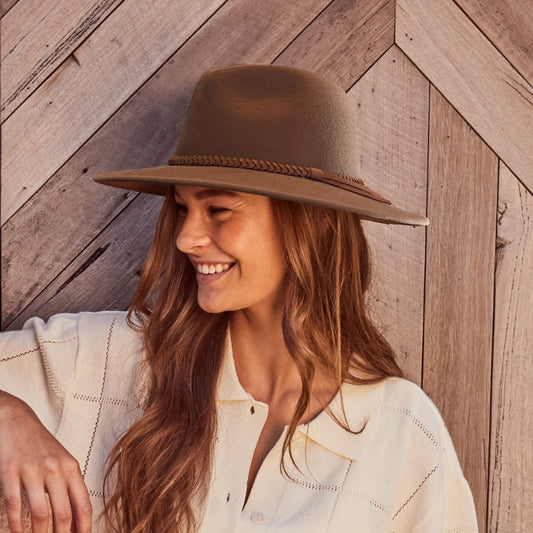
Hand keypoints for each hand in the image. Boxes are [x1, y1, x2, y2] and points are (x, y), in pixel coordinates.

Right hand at [0, 391, 91, 532]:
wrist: (17, 421)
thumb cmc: (41, 445)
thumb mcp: (62, 461)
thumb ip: (69, 486)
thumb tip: (77, 517)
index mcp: (71, 467)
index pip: (83, 504)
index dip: (84, 528)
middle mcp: (55, 469)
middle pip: (64, 513)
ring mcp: (33, 471)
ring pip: (41, 514)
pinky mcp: (11, 472)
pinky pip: (15, 506)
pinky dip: (15, 526)